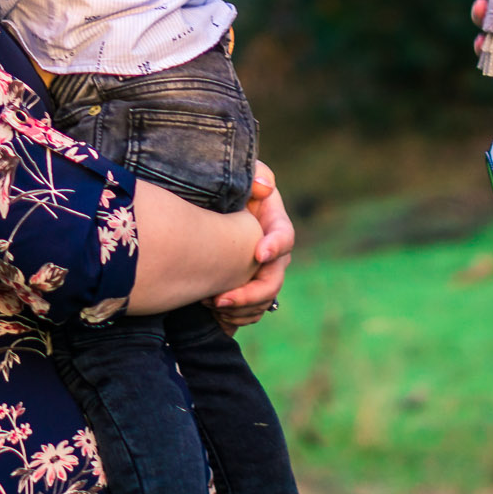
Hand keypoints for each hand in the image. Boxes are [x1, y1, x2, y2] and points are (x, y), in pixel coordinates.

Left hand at [212, 162, 292, 330]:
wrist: (208, 213)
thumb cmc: (229, 188)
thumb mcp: (243, 173)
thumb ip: (256, 174)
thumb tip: (265, 188)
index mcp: (274, 225)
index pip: (284, 237)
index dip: (275, 247)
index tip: (258, 254)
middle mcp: (272, 255)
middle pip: (273, 282)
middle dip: (249, 294)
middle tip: (220, 299)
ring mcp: (261, 275)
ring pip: (262, 304)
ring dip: (238, 310)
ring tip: (208, 304)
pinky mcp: (246, 290)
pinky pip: (248, 314)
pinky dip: (232, 319)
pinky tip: (211, 314)